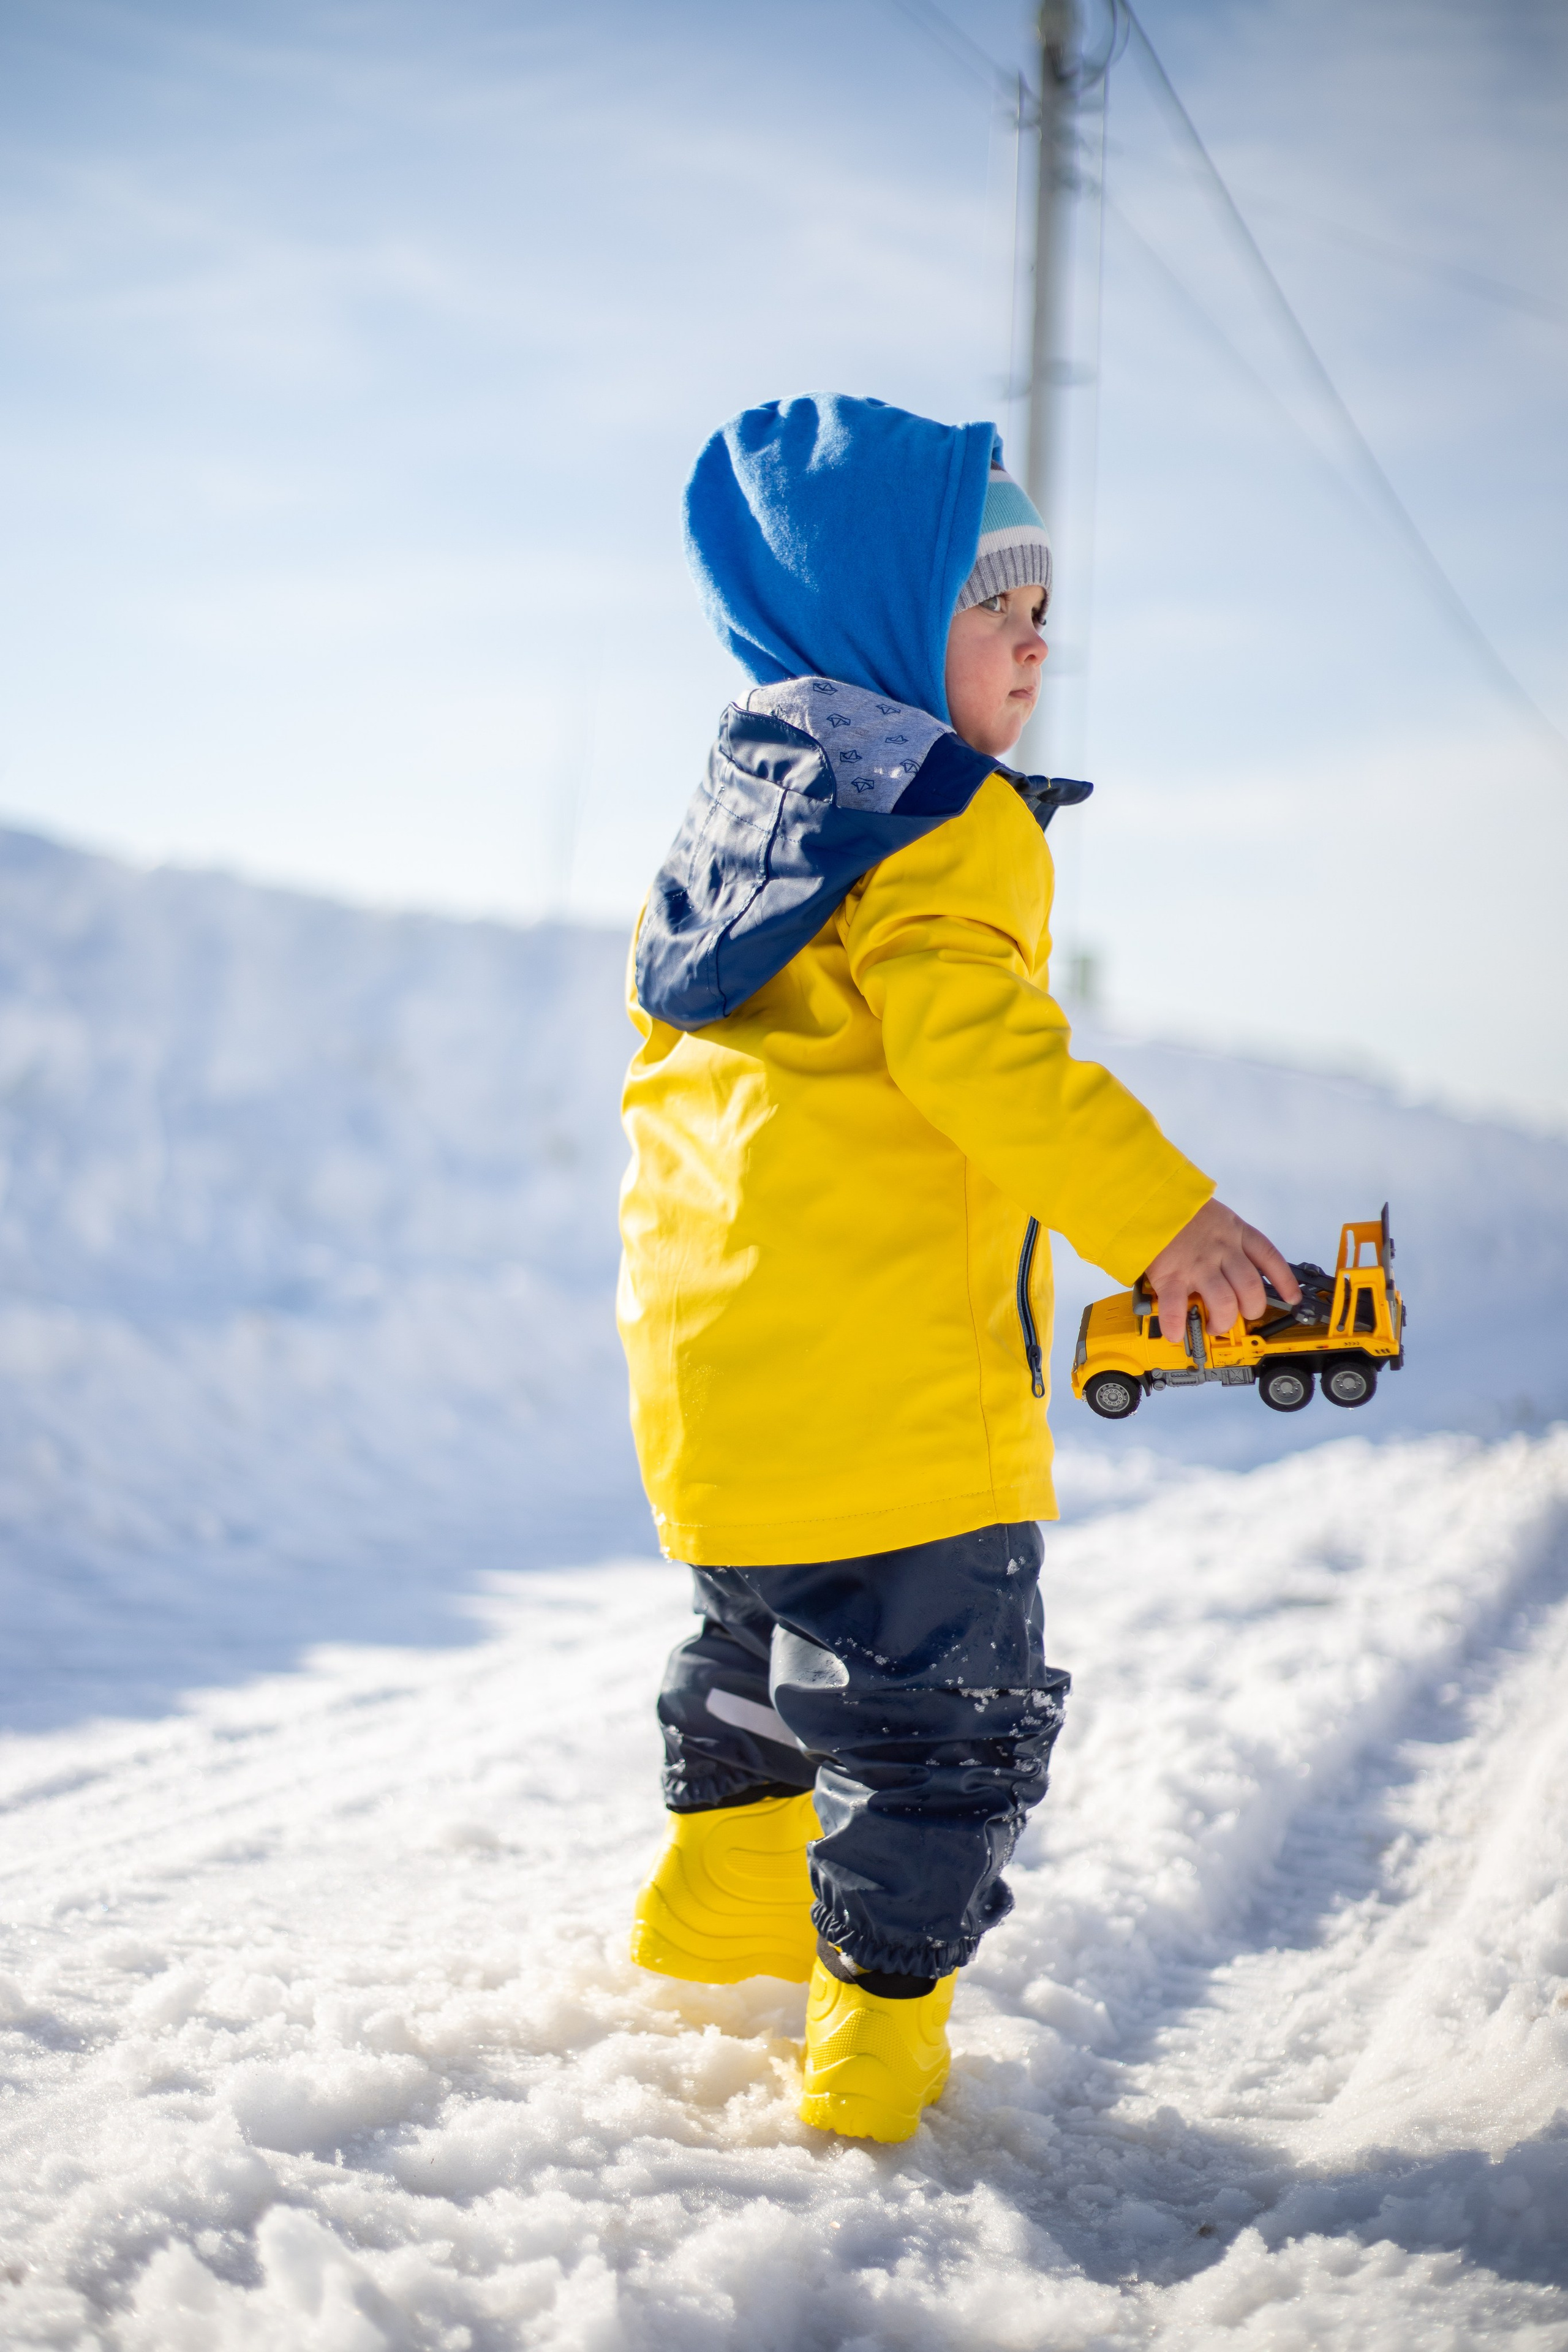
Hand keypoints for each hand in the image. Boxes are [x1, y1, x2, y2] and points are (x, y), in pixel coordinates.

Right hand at [1144, 1198, 1300, 1339]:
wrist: (1146, 1196)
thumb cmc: (1176, 1205)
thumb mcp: (1215, 1214)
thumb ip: (1226, 1236)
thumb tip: (1232, 1263)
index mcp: (1234, 1232)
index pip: (1270, 1258)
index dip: (1285, 1281)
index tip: (1292, 1297)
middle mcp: (1221, 1250)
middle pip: (1252, 1289)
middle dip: (1250, 1311)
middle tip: (1240, 1316)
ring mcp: (1197, 1265)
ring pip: (1225, 1304)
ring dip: (1222, 1322)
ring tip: (1212, 1326)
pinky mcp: (1171, 1275)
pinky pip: (1178, 1309)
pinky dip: (1177, 1326)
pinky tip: (1176, 1333)